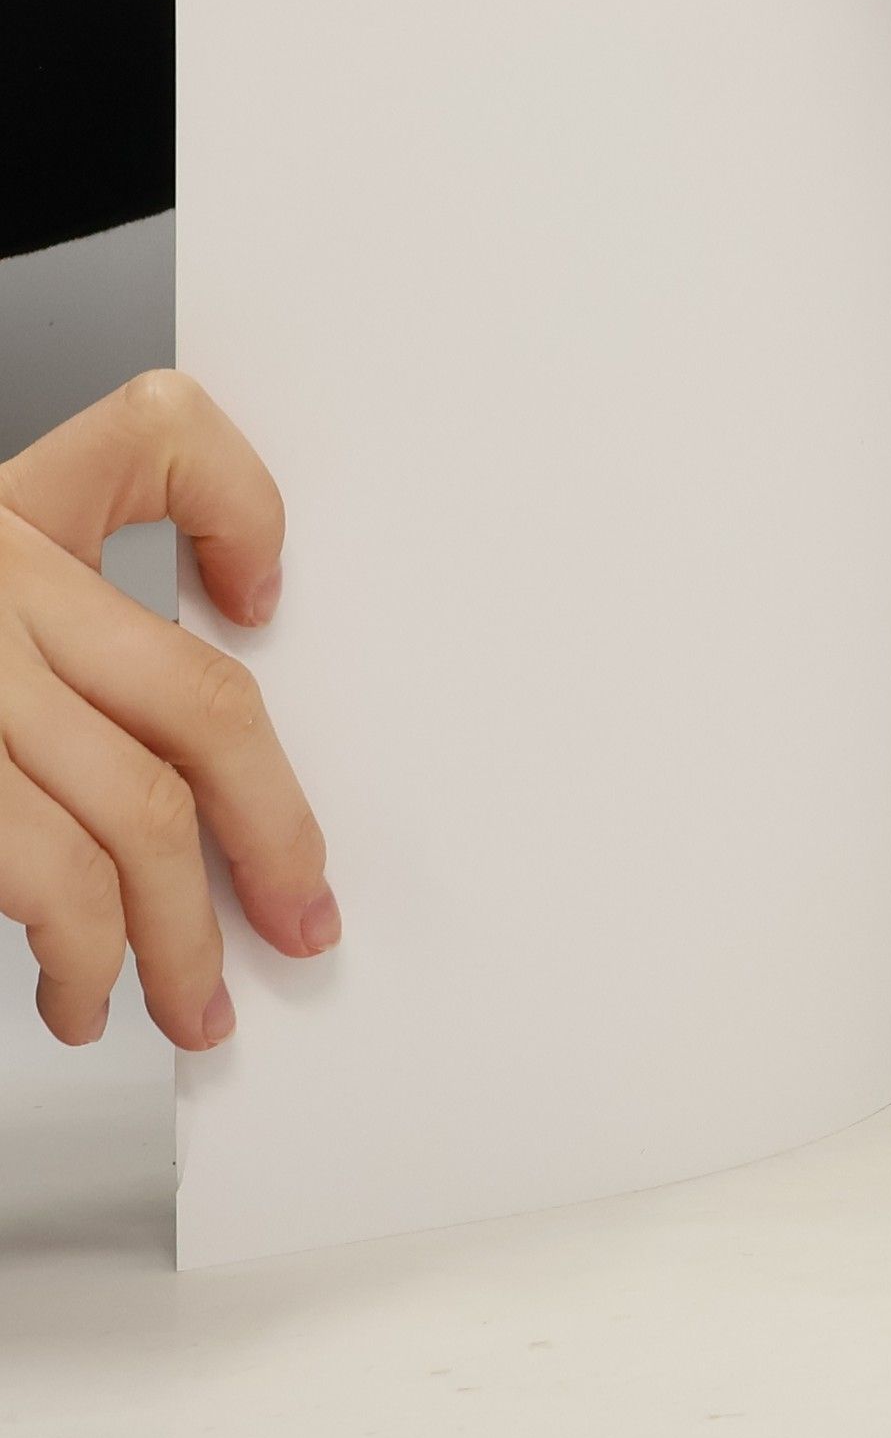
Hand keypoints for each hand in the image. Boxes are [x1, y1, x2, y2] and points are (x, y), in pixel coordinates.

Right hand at [0, 372, 330, 1049]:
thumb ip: (46, 587)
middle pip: (199, 701)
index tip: (264, 594)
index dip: (243, 507)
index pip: (155, 439)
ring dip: (181, 933)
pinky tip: (75, 990)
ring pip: (136, 811)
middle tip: (299, 917)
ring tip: (188, 998)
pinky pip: (45, 868)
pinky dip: (85, 950)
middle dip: (273, 832)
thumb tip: (216, 614)